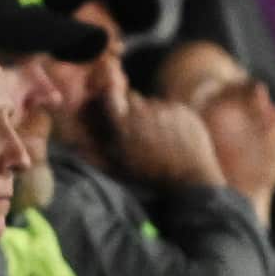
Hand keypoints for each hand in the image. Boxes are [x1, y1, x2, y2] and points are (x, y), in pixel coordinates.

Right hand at [107, 91, 225, 186]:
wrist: (188, 180)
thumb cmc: (148, 177)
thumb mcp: (117, 164)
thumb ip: (102, 143)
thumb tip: (86, 131)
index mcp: (123, 126)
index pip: (110, 95)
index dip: (112, 98)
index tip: (115, 105)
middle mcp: (142, 113)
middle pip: (133, 97)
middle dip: (133, 109)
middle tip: (140, 131)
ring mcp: (164, 109)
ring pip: (153, 104)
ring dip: (153, 116)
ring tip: (159, 140)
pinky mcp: (181, 110)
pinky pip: (171, 108)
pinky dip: (171, 119)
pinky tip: (173, 139)